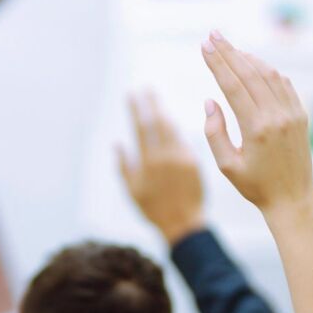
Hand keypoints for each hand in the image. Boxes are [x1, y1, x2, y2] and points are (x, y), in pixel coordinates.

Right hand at [118, 91, 205, 244]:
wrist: (183, 224)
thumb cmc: (153, 210)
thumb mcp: (132, 191)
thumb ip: (124, 166)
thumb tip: (117, 144)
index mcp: (148, 162)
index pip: (141, 127)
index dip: (137, 108)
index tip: (132, 93)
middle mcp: (166, 157)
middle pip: (158, 122)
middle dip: (152, 103)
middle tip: (147, 89)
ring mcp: (182, 158)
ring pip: (172, 129)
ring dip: (164, 113)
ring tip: (157, 101)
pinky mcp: (195, 162)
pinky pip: (184, 140)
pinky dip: (176, 130)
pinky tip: (171, 122)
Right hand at [200, 31, 312, 215]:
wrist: (293, 199)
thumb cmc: (255, 187)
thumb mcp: (227, 166)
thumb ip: (215, 133)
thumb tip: (210, 101)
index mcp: (256, 128)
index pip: (233, 85)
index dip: (217, 62)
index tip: (204, 45)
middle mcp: (277, 116)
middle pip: (250, 73)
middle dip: (229, 51)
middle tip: (213, 34)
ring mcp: (292, 113)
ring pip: (269, 74)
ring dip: (248, 57)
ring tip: (231, 47)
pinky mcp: (301, 115)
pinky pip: (284, 84)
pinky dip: (268, 70)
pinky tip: (255, 64)